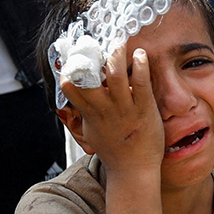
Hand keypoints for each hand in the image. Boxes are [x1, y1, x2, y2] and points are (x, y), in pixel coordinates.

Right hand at [62, 45, 164, 172]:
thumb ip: (84, 113)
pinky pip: (140, 83)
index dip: (70, 68)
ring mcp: (124, 108)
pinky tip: (140, 55)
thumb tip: (77, 100)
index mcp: (89, 113)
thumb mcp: (91, 132)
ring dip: (116, 55)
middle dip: (91, 56)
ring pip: (115, 75)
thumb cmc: (113, 151)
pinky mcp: (143, 109)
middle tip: (96, 42)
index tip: (74, 54)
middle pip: (90, 76)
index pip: (71, 86)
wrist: (133, 171)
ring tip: (119, 43)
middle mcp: (104, 108)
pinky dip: (140, 65)